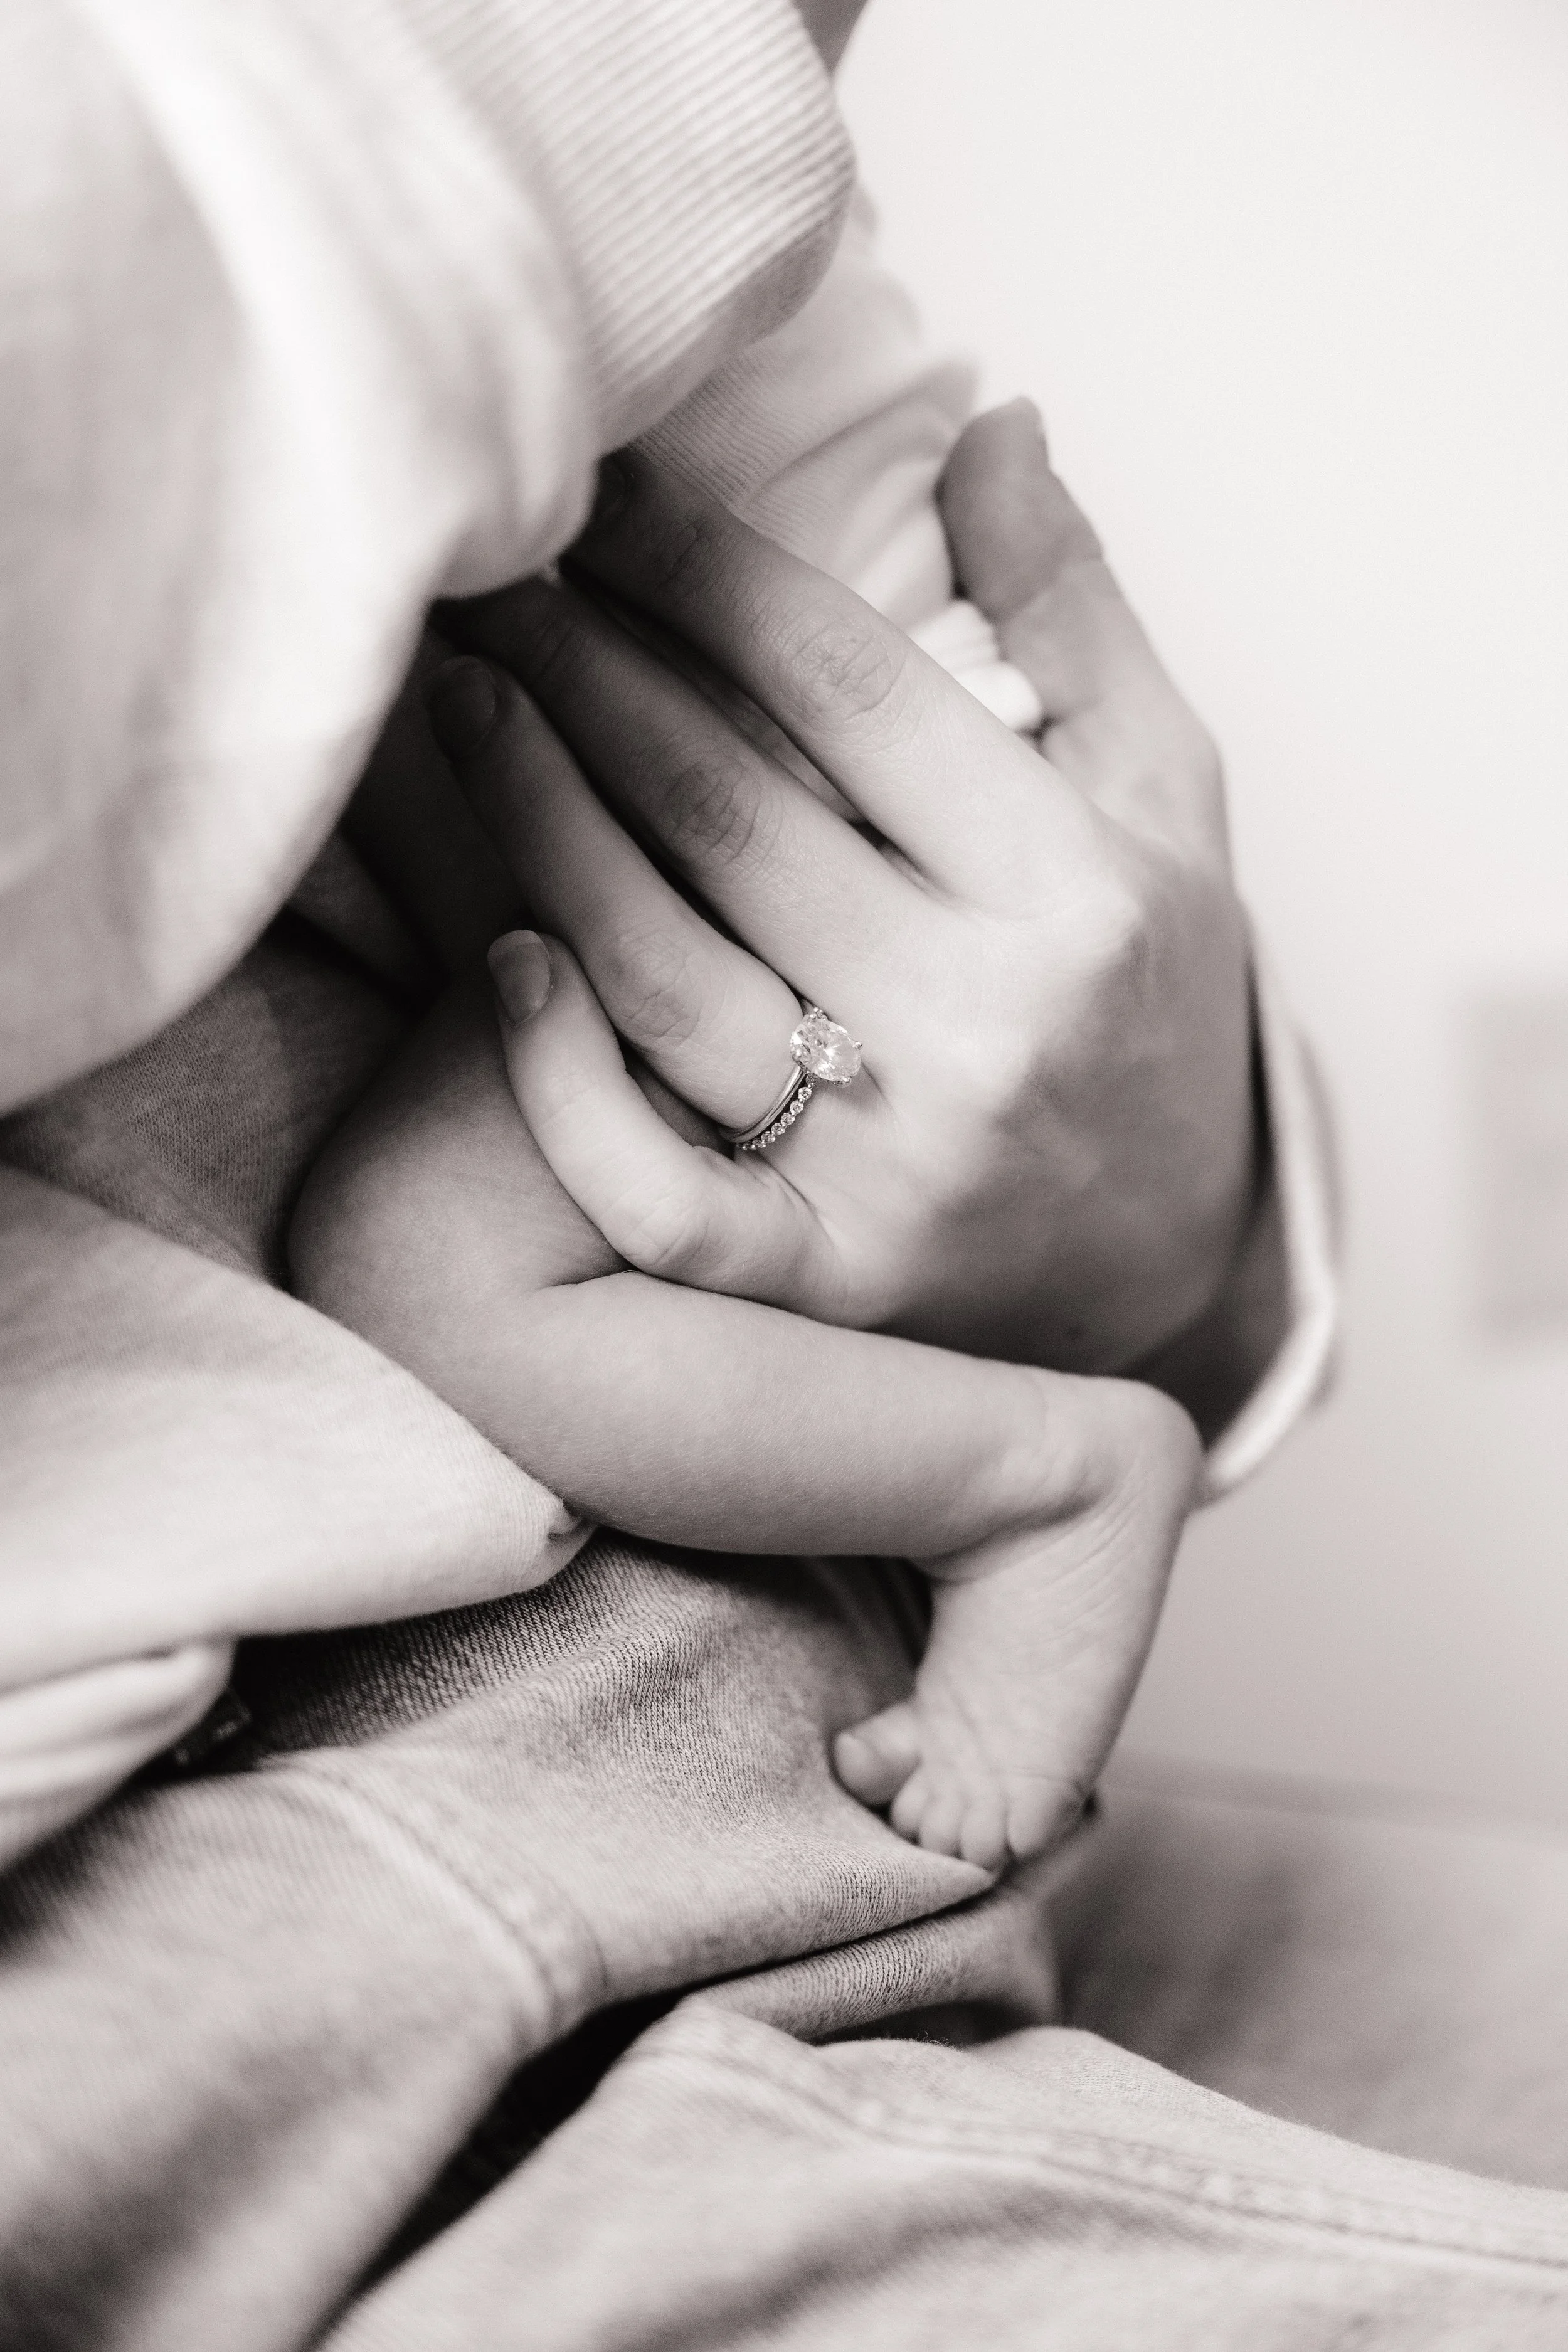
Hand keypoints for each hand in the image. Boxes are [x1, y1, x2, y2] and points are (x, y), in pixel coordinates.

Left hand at [432, 422, 1252, 1371]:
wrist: (1179, 1262)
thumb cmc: (1154, 1002)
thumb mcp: (1168, 797)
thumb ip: (1075, 614)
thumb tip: (987, 425)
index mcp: (1074, 890)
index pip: (849, 693)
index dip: (705, 573)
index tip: (604, 489)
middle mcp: (985, 1028)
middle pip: (731, 815)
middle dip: (587, 672)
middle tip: (485, 572)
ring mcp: (897, 1169)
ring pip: (666, 978)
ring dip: (541, 827)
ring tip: (465, 705)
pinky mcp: (822, 1276)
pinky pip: (659, 1192)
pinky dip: (565, 1086)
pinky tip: (504, 962)